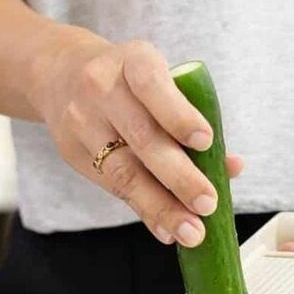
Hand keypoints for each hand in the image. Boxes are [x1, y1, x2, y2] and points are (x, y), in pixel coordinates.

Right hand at [30, 33, 242, 246]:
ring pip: (125, 171)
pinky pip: (114, 188)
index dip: (179, 114)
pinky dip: (145, 212)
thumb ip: (195, 121)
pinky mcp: (73, 153)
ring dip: (162, 207)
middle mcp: (102, 88)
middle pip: (143, 137)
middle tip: (208, 203)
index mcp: (133, 61)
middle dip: (180, 176)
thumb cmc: (132, 84)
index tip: (206, 141)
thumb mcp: (162, 84)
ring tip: (192, 231)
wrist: (61, 75)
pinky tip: (166, 230)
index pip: (152, 85)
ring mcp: (82, 122)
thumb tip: (233, 167)